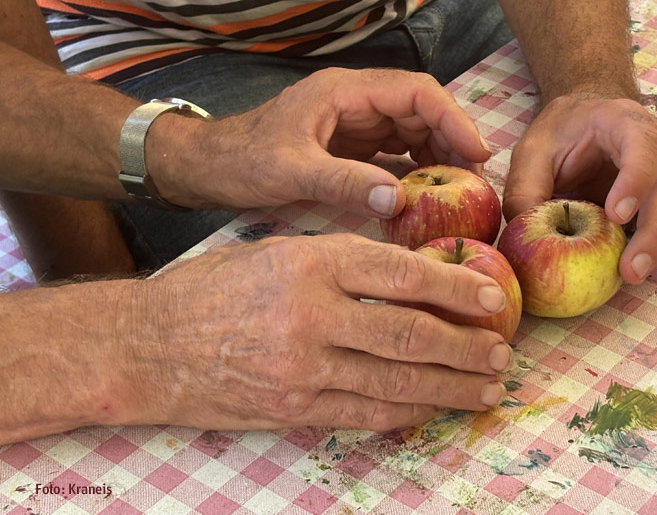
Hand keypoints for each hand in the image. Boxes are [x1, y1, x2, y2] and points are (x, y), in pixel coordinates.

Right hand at [122, 234, 511, 431]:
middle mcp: (312, 315)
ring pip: (397, 383)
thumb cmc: (212, 288)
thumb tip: (410, 274)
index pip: (402, 275)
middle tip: (502, 352)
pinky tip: (436, 408)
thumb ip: (341, 260)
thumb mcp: (278, 250)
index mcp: (311, 263)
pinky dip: (408, 413)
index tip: (492, 299)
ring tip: (487, 387)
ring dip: (451, 387)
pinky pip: (365, 414)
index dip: (456, 288)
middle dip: (466, 346)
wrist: (145, 345)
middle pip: (410, 334)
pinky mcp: (292, 409)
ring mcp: (303, 369)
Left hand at [150, 68, 490, 215]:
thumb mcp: (290, 172)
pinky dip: (417, 170)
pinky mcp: (351, 146)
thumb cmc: (242, 161)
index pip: (416, 92)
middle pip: (422, 111)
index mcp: (346, 93)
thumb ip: (343, 182)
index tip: (478, 152)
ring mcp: (355, 124)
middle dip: (453, 140)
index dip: (453, 118)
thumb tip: (399, 200)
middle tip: (477, 181)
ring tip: (461, 190)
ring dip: (439, 157)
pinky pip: (396, 153)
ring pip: (413, 131)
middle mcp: (356, 102)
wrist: (207, 167)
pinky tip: (428, 195)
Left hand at [503, 92, 656, 283]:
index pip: (643, 146)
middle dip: (653, 233)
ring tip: (634, 275)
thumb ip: (525, 187)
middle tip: (629, 269)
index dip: (636, 181)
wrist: (588, 118)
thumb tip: (523, 232)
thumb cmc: (562, 133)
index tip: (616, 216)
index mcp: (625, 123)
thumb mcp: (533, 150)